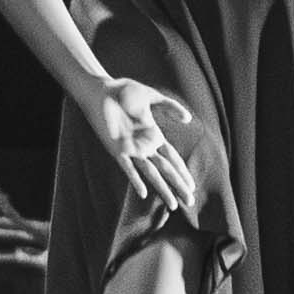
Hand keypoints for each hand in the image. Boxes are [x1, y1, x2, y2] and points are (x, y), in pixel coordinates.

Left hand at [93, 76, 204, 227]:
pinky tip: (144, 193)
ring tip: (173, 205)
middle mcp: (144, 146)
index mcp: (153, 136)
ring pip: (151, 173)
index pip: (172, 158)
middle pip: (166, 170)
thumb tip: (188, 119)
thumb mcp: (151, 97)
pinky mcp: (117, 148)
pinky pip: (128, 167)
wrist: (100, 89)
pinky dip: (136, 180)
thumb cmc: (124, 91)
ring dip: (162, 188)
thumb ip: (170, 107)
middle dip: (178, 185)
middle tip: (190, 202)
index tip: (192, 186)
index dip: (182, 172)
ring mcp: (131, 149)